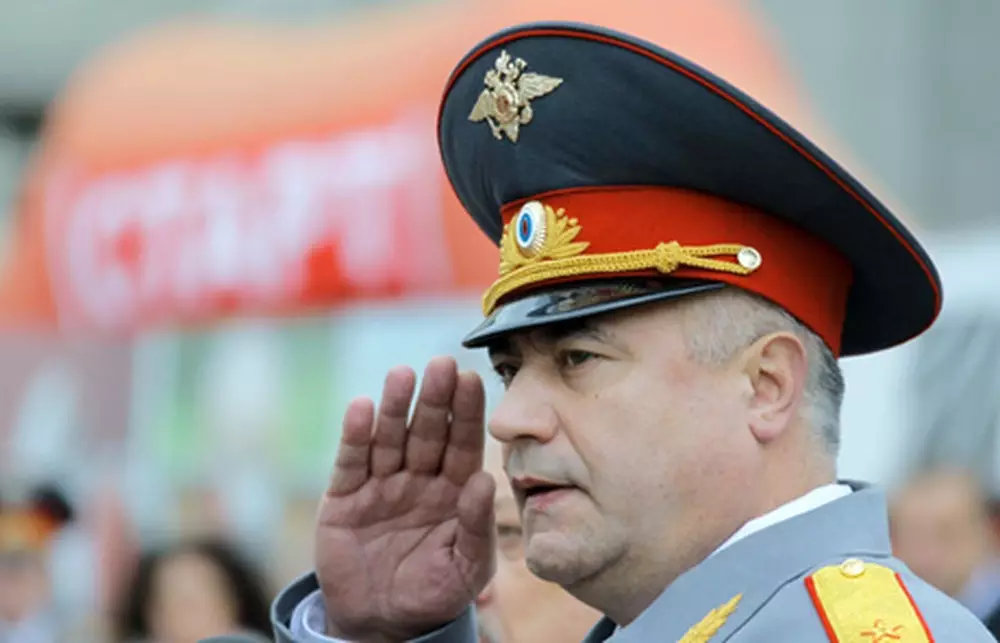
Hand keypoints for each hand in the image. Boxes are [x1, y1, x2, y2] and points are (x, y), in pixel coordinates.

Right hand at [315, 357, 495, 641]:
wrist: (381, 624)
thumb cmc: (434, 593)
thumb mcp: (467, 569)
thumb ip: (478, 528)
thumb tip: (484, 482)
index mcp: (453, 490)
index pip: (463, 443)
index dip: (467, 413)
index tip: (472, 379)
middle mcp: (418, 479)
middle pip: (428, 432)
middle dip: (435, 399)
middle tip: (442, 364)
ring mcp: (380, 485)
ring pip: (389, 438)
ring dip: (394, 407)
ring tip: (402, 375)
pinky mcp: (344, 498)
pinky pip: (351, 462)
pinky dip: (355, 436)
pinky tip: (361, 408)